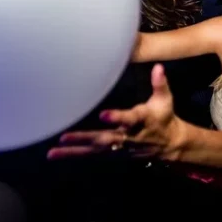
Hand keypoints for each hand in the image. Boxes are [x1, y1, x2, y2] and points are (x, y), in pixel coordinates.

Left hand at [48, 64, 182, 160]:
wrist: (168, 145)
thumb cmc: (163, 117)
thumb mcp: (165, 100)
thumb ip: (160, 84)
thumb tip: (158, 66)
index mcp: (142, 121)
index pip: (129, 119)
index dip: (117, 117)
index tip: (103, 115)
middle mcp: (128, 136)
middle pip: (105, 138)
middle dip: (85, 138)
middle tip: (65, 136)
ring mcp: (119, 148)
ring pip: (94, 150)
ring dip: (73, 151)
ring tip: (53, 151)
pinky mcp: (112, 153)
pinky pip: (91, 155)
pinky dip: (73, 155)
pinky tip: (55, 154)